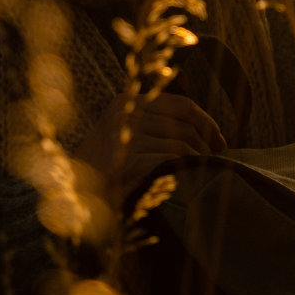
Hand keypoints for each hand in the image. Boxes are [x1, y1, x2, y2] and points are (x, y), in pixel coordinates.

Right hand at [73, 91, 226, 212]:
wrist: (74, 193)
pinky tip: (187, 180)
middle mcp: (125, 111)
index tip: (220, 141)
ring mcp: (124, 133)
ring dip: (197, 159)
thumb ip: (158, 126)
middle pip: (186, 122)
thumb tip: (206, 131)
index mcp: (128, 101)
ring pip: (180, 143)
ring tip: (202, 172)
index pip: (183, 105)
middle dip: (207, 142)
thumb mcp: (130, 136)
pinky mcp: (126, 157)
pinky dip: (184, 170)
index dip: (208, 123)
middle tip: (217, 159)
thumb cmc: (108, 168)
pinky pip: (170, 160)